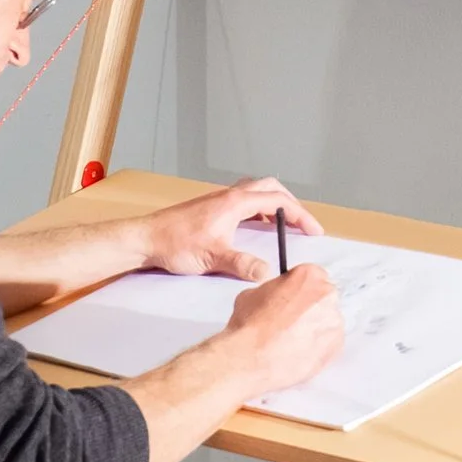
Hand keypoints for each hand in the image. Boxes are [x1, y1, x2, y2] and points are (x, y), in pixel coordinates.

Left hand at [134, 175, 320, 283]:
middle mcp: (230, 196)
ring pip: (256, 192)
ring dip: (274, 204)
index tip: (314, 230)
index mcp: (235, 203)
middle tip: (304, 223)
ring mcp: (220, 200)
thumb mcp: (212, 258)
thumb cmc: (175, 243)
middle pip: (271, 188)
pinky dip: (258, 210)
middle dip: (292, 203)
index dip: (301, 215)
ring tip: (284, 225)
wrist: (146, 238)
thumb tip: (267, 273)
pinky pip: (243, 201)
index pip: (278, 201)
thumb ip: (242, 264)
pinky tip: (255, 227)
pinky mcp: (211, 208)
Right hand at [223, 261, 343, 393]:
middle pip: (323, 299)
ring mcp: (334, 322)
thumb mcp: (253, 293)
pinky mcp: (336, 346)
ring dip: (313, 329)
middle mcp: (327, 296)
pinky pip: (330, 344)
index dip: (299, 290)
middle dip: (309, 309)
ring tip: (292, 340)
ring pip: (327, 322)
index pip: (311, 277)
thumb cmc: (251, 328)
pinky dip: (317, 348)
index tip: (293, 299)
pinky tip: (299, 352)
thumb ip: (273, 290)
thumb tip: (274, 296)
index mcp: (309, 275)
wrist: (251, 358)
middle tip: (290, 322)